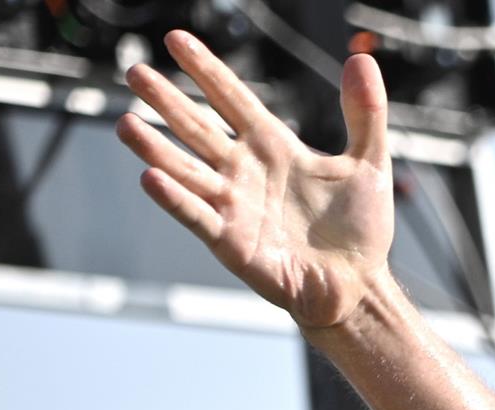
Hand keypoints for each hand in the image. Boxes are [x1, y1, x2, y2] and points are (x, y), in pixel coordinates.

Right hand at [117, 31, 393, 330]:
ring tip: (124, 123)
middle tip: (134, 71)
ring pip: (186, 169)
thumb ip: (364, 113)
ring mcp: (234, 205)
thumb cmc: (360, 229)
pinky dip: (175, 198)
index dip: (206, 70)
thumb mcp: (370, 164)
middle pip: (198, 128)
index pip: (231, 99)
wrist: (358, 285)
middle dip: (167, 101)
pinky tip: (150, 177)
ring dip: (156, 148)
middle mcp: (245, 171)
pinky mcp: (231, 242)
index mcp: (273, 147)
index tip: (175, 39)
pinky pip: (197, 216)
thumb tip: (362, 59)